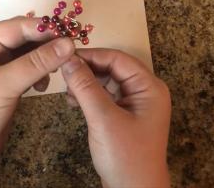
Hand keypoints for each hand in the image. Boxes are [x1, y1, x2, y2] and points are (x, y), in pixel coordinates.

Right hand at [61, 49, 170, 187]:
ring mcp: (137, 104)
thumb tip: (68, 61)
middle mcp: (146, 91)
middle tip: (63, 74)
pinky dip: (90, 96)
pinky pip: (107, 97)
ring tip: (67, 92)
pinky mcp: (126, 115)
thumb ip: (85, 87)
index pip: (118, 59)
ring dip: (87, 84)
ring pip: (108, 82)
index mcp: (149, 87)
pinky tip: (74, 101)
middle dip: (88, 70)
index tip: (66, 57)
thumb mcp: (103, 118)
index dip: (92, 55)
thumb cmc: (126, 157)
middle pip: (114, 69)